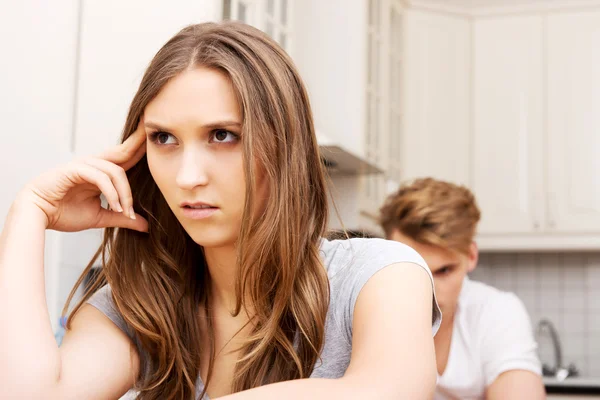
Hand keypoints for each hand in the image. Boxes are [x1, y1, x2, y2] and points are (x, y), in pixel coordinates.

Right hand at [20, 120, 148, 232]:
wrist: (38, 216)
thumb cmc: (65, 213)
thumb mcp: (102, 217)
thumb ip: (122, 218)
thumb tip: (145, 226)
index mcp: (101, 172)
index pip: (127, 157)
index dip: (142, 148)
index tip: (159, 139)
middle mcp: (94, 164)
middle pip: (123, 150)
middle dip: (139, 141)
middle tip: (154, 129)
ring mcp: (84, 164)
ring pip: (115, 171)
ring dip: (124, 193)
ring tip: (126, 212)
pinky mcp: (74, 169)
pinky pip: (100, 177)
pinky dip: (112, 193)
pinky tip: (116, 207)